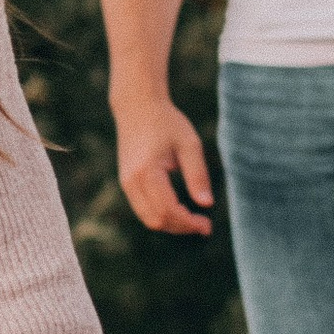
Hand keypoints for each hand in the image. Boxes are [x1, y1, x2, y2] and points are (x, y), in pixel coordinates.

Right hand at [114, 95, 214, 236]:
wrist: (137, 106)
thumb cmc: (166, 122)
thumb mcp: (189, 144)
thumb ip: (198, 175)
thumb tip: (207, 204)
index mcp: (147, 172)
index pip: (168, 210)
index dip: (189, 223)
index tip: (208, 224)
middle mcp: (132, 181)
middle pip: (156, 220)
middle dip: (181, 227)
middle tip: (204, 224)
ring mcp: (126, 183)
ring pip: (148, 218)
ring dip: (171, 224)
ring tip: (193, 220)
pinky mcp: (127, 182)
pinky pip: (143, 209)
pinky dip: (161, 215)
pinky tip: (179, 211)